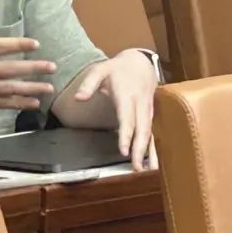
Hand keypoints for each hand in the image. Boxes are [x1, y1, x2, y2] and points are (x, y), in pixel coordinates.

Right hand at [0, 8, 56, 109]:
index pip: (0, 47)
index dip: (19, 45)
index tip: (36, 44)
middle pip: (9, 70)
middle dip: (33, 69)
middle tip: (52, 67)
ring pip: (9, 89)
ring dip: (31, 89)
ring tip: (49, 87)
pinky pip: (2, 103)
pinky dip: (19, 103)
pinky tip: (34, 102)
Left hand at [74, 49, 158, 170]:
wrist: (140, 62)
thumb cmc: (118, 68)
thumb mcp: (101, 69)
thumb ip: (88, 83)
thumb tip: (78, 98)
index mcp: (127, 95)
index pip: (127, 118)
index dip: (126, 135)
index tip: (123, 151)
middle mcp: (140, 104)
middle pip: (142, 129)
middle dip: (140, 149)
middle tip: (136, 168)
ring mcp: (148, 110)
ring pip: (150, 133)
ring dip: (149, 152)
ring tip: (148, 170)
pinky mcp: (150, 115)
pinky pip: (153, 132)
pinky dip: (153, 148)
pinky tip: (152, 162)